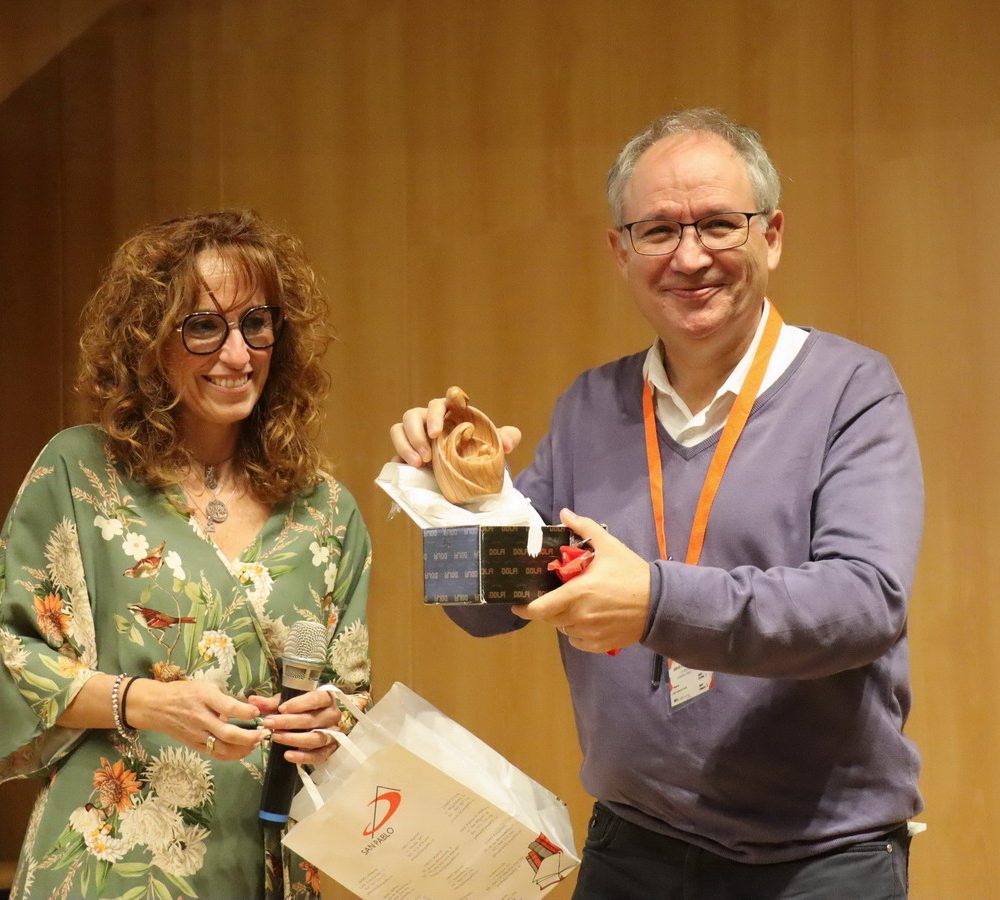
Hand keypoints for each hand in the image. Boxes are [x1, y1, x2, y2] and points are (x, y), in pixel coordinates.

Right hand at [129, 678, 264, 761]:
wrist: (156, 707)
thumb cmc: (184, 692)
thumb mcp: (204, 687)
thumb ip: (223, 699)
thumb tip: (246, 709)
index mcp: (204, 698)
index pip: (228, 707)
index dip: (245, 712)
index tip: (257, 713)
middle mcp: (200, 718)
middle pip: (227, 733)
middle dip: (249, 737)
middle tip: (262, 734)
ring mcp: (196, 734)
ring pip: (222, 748)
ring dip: (242, 749)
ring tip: (255, 743)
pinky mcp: (193, 745)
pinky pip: (214, 754)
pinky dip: (230, 755)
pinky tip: (242, 751)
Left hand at [250, 688, 343, 765]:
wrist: (314, 727)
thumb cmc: (301, 710)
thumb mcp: (287, 704)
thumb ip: (271, 703)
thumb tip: (253, 700)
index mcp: (326, 698)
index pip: (316, 698)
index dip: (299, 704)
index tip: (281, 709)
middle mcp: (333, 715)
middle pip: (313, 719)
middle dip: (289, 722)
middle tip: (269, 723)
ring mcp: (334, 733)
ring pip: (316, 738)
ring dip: (294, 739)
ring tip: (275, 738)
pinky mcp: (330, 750)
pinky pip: (319, 756)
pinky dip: (303, 757)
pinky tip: (287, 755)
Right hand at [389, 385, 520, 466]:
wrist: (459, 473)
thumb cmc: (473, 451)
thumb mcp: (492, 446)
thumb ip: (506, 438)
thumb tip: (509, 444)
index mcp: (451, 412)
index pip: (450, 397)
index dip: (452, 396)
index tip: (456, 401)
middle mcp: (429, 419)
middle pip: (417, 412)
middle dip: (422, 427)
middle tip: (431, 450)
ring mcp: (414, 433)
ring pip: (400, 426)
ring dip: (408, 442)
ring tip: (420, 463)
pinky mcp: (404, 449)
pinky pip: (395, 446)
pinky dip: (400, 454)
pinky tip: (409, 467)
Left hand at [512, 509, 651, 652]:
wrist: (660, 603)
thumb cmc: (631, 573)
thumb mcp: (610, 546)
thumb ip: (585, 528)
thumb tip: (564, 513)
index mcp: (577, 593)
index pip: (540, 608)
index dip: (525, 607)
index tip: (518, 602)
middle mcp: (579, 616)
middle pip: (549, 619)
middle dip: (547, 608)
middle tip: (553, 596)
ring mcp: (589, 633)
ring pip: (563, 629)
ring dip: (562, 619)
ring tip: (573, 605)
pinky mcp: (599, 645)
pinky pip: (576, 641)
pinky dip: (575, 632)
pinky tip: (586, 620)